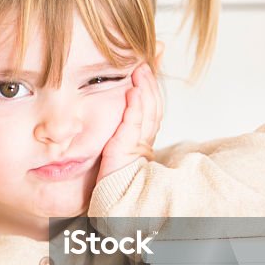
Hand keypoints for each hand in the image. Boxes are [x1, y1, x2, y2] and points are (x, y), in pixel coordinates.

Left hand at [96, 63, 162, 183]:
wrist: (113, 202)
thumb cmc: (111, 180)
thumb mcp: (114, 150)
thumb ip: (117, 133)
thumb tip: (114, 115)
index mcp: (143, 141)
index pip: (150, 108)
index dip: (150, 88)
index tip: (146, 69)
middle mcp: (145, 141)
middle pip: (152, 106)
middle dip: (149, 83)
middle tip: (145, 62)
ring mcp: (139, 145)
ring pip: (147, 111)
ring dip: (144, 88)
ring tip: (141, 69)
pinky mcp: (129, 149)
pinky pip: (134, 124)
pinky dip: (135, 107)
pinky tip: (133, 92)